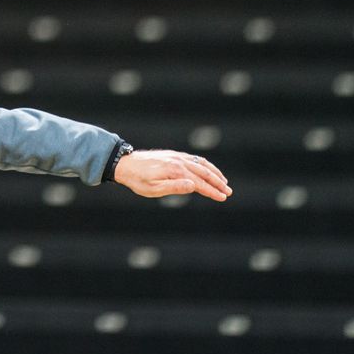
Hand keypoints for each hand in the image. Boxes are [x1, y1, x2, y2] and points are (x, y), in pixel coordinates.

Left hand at [112, 149, 231, 201]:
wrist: (125, 164)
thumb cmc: (137, 180)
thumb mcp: (153, 189)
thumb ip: (174, 188)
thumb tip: (193, 185)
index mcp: (175, 171)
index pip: (199, 183)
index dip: (212, 191)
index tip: (223, 197)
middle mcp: (178, 161)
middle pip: (203, 172)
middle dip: (217, 182)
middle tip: (228, 192)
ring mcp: (176, 156)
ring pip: (200, 163)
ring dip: (213, 172)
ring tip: (223, 181)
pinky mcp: (173, 155)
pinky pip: (193, 158)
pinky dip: (204, 164)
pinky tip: (208, 169)